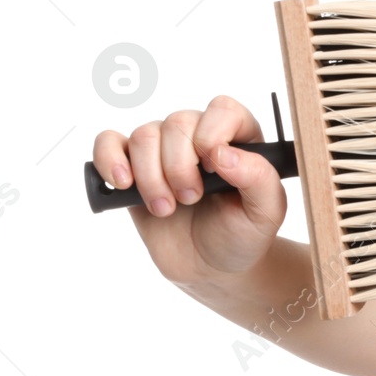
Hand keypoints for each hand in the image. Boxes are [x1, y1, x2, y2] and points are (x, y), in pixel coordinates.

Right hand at [92, 95, 287, 285]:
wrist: (210, 266)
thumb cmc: (242, 235)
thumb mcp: (267, 212)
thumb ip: (259, 177)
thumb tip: (224, 153)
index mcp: (238, 139)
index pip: (222, 109)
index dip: (211, 135)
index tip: (213, 171)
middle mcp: (199, 136)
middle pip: (177, 123)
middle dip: (180, 167)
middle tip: (191, 200)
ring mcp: (163, 150)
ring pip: (144, 136)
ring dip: (151, 177)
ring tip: (166, 208)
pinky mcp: (133, 168)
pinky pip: (108, 142)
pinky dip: (110, 159)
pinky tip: (124, 184)